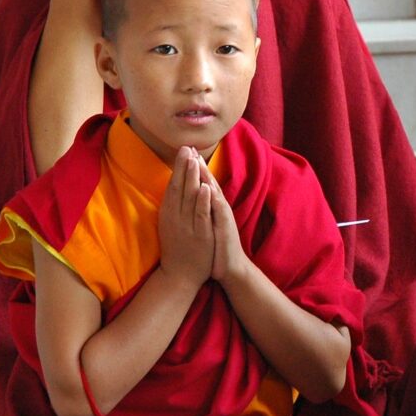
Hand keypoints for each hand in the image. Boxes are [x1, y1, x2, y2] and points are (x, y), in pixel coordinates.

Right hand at [158, 147, 213, 287]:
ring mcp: (187, 225)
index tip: (183, 151)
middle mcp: (175, 217)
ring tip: (195, 160)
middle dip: (184, 167)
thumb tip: (175, 188)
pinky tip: (206, 187)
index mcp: (168, 213)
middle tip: (187, 147)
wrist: (180, 276)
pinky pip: (201, 214)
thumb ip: (174, 208)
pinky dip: (203, 200)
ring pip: (190, 198)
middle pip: (179, 187)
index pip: (173, 186)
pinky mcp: (200, 234)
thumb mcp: (171, 225)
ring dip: (192, 178)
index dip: (178, 168)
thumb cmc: (177, 250)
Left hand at [197, 159, 248, 284]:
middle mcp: (217, 209)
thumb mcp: (205, 226)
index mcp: (210, 208)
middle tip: (190, 148)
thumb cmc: (215, 248)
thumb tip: (192, 199)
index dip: (193, 169)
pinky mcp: (225, 227)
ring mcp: (222, 217)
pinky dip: (213, 199)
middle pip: (207, 183)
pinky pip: (219, 211)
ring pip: (213, 193)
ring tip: (198, 161)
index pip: (200, 184)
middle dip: (198, 166)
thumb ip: (200, 211)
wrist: (230, 267)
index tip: (184, 154)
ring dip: (206, 177)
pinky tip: (209, 189)